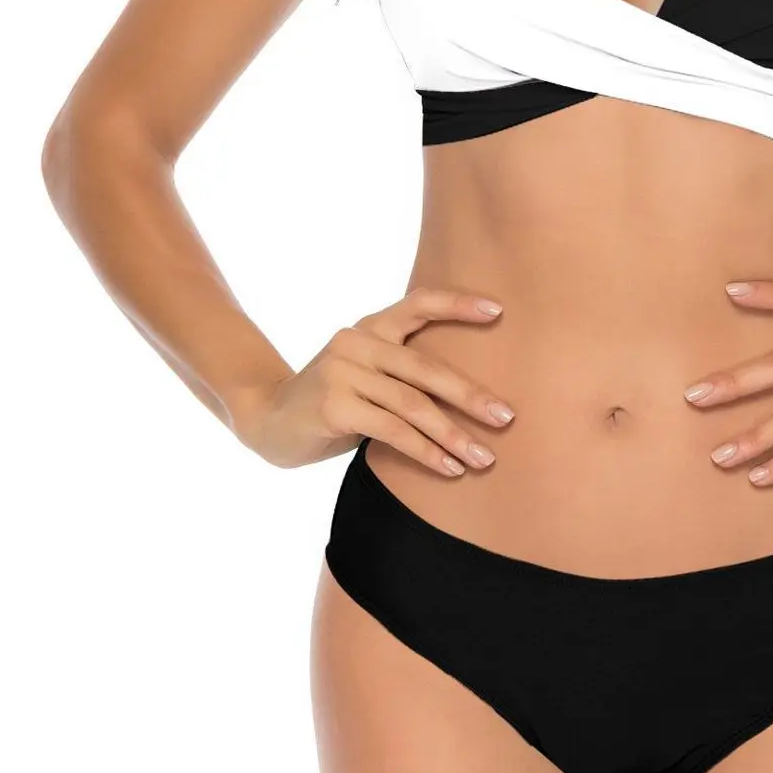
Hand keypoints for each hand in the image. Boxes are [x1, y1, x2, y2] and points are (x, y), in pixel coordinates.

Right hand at [237, 286, 516, 472]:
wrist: (266, 419)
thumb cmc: (332, 401)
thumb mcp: (365, 375)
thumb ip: (401, 374)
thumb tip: (472, 398)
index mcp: (370, 327)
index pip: (418, 303)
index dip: (458, 304)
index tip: (499, 310)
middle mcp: (357, 341)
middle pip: (426, 368)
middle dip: (471, 396)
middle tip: (507, 418)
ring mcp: (343, 372)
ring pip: (413, 405)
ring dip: (453, 435)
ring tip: (483, 458)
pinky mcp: (334, 406)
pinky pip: (392, 431)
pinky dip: (425, 451)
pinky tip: (448, 468)